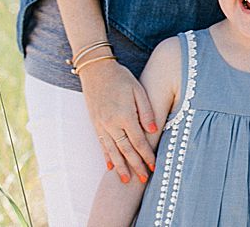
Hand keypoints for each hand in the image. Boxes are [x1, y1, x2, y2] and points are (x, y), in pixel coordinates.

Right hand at [79, 59, 158, 182]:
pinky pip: (102, 144)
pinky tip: (109, 167)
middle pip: (126, 150)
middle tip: (143, 180)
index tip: (154, 166)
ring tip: (126, 180)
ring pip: (112, 151)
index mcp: (125, 115)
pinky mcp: (95, 124)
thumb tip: (154, 131)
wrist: (96, 70)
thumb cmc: (121, 78)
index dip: (147, 155)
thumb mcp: (138, 90)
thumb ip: (146, 111)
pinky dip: (106, 156)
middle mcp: (112, 124)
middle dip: (135, 166)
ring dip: (120, 167)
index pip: (139, 141)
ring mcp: (101, 125)